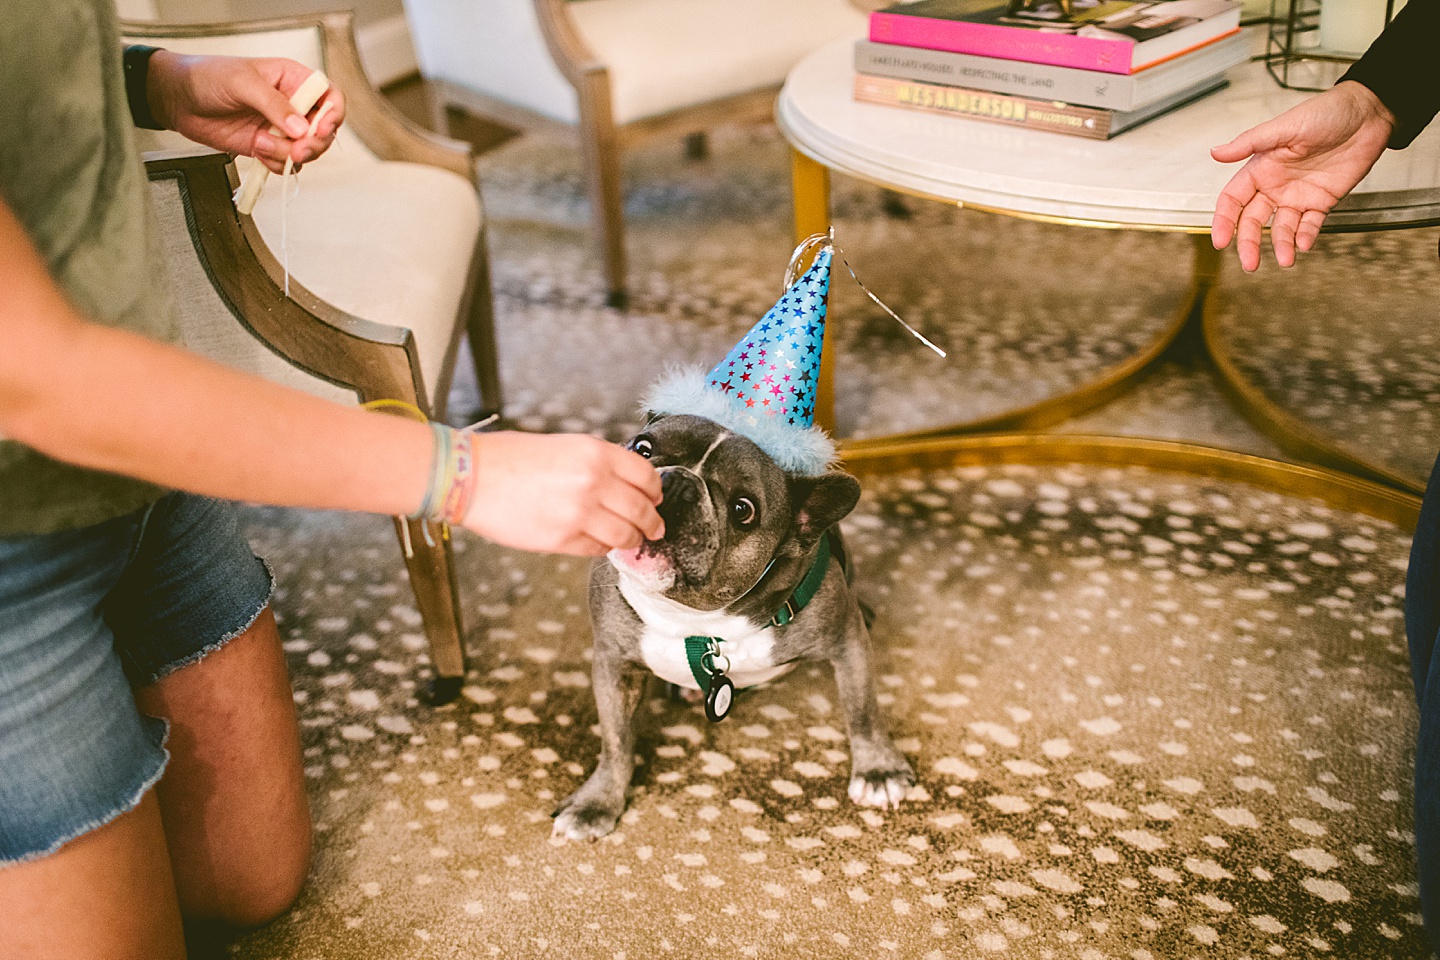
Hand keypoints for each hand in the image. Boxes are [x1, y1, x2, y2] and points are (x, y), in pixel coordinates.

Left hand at [146, 52, 345, 174]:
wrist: (178, 99)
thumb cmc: (207, 77)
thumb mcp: (242, 83)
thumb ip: (274, 105)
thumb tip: (300, 128)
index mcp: (293, 80)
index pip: (329, 97)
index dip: (332, 115)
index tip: (320, 129)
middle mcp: (292, 105)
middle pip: (324, 131)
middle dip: (313, 144)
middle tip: (296, 150)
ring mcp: (281, 128)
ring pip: (307, 151)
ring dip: (289, 155)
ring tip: (262, 144)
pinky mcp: (268, 146)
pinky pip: (286, 164)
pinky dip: (276, 165)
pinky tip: (258, 152)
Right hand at [463, 433, 664, 554]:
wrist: (470, 476)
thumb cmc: (510, 458)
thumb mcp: (564, 445)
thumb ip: (598, 464)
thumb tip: (625, 485)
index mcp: (596, 453)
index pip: (647, 477)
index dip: (655, 491)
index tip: (655, 498)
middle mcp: (594, 482)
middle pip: (643, 510)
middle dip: (652, 522)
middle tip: (654, 528)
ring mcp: (580, 513)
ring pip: (626, 536)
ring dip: (632, 540)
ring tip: (629, 540)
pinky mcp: (562, 539)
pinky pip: (598, 549)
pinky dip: (603, 548)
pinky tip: (597, 542)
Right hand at [1210, 81, 1394, 270]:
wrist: (1369, 114)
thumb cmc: (1326, 112)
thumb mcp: (1284, 126)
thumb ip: (1250, 142)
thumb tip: (1216, 152)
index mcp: (1260, 168)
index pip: (1233, 200)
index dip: (1224, 220)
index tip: (1221, 241)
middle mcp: (1275, 185)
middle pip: (1253, 221)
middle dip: (1249, 243)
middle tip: (1250, 263)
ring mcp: (1298, 195)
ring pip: (1281, 228)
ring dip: (1281, 245)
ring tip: (1285, 259)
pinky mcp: (1322, 201)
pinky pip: (1310, 224)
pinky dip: (1306, 236)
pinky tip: (1304, 244)